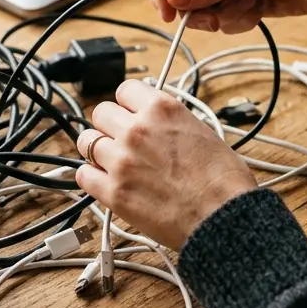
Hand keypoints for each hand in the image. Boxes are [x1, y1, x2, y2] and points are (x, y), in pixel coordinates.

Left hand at [75, 80, 256, 250]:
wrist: (222, 217)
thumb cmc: (223, 181)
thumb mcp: (203, 131)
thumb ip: (170, 122)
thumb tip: (158, 123)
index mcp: (162, 109)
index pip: (125, 90)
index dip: (128, 104)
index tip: (130, 113)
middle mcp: (137, 129)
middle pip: (100, 112)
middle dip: (109, 125)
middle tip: (120, 139)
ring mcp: (121, 160)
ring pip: (87, 142)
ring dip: (97, 150)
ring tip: (111, 161)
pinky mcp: (113, 192)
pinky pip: (83, 175)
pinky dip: (92, 177)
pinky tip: (105, 181)